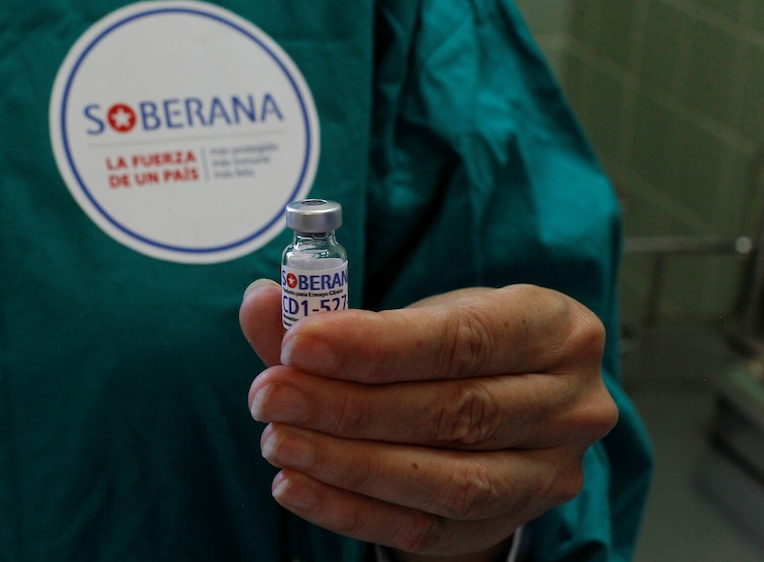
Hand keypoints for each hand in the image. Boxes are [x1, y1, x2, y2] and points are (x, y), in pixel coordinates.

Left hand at [240, 282, 617, 560]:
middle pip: (455, 412)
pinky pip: (425, 529)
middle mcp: (569, 405)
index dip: (379, 346)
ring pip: (447, 481)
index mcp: (554, 329)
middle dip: (350, 407)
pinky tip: (296, 487)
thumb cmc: (458, 347)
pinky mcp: (505, 522)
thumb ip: (336, 313)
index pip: (466, 339)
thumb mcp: (417, 313)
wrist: (507, 405)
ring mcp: (546, 474)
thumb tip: (260, 302)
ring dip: (349, 464)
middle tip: (271, 395)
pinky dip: (352, 510)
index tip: (300, 345)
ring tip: (278, 441)